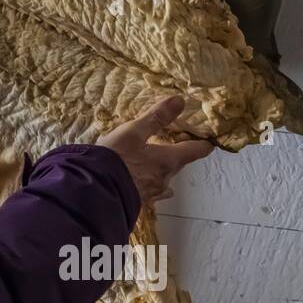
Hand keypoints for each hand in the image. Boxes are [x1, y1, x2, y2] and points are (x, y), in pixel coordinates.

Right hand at [96, 96, 214, 202]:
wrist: (94, 191)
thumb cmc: (115, 159)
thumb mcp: (132, 132)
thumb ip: (156, 117)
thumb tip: (180, 101)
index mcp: (168, 160)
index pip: (195, 151)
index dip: (204, 143)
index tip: (208, 139)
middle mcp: (165, 178)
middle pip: (179, 164)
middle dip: (177, 153)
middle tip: (172, 142)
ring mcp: (152, 193)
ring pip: (165, 178)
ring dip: (163, 169)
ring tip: (155, 161)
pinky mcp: (138, 201)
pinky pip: (151, 191)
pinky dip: (150, 182)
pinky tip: (144, 183)